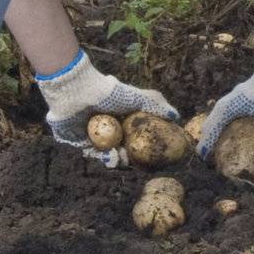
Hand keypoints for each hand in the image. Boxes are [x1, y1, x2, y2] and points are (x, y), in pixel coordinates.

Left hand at [34, 48, 180, 166]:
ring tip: (122, 158)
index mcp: (119, 118)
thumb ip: (155, 105)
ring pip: (107, 154)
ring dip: (117, 159)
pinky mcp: (77, 141)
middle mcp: (106, 128)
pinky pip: (91, 154)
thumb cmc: (107, 92)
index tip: (150, 154)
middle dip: (129, 156)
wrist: (77, 92)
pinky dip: (101, 157)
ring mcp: (91, 136)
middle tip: (135, 160)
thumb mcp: (135, 97)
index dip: (141, 147)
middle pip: (121, 148)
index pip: (133, 137)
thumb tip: (176, 116)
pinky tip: (110, 157)